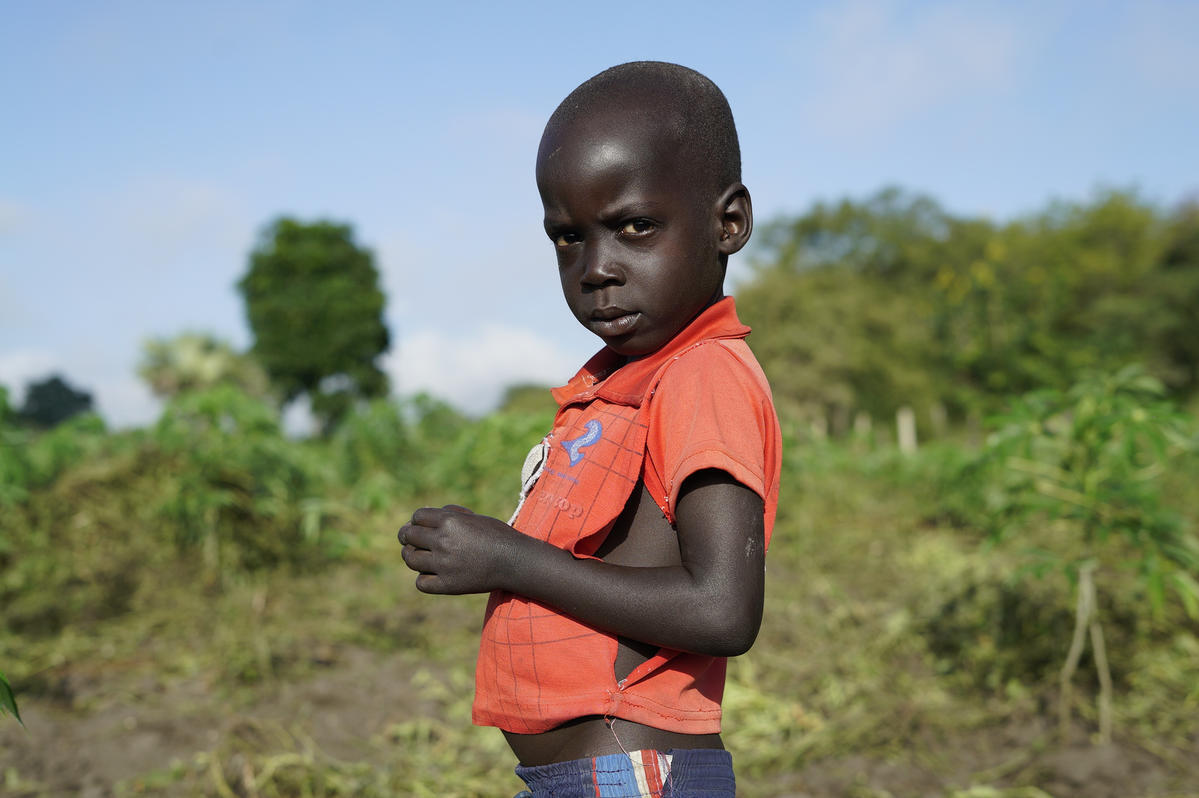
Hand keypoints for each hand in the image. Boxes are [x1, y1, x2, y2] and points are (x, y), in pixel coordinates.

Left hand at [397, 505, 525, 594]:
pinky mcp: (447, 585)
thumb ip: (449, 514)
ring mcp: (443, 564)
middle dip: (408, 536)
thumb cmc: (496, 535)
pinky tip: (431, 574)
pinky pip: (421, 582)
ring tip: (417, 556)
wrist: (515, 561)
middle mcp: (443, 541)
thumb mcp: (474, 517)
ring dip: (411, 556)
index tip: (421, 526)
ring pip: (410, 559)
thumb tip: (423, 518)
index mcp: (449, 521)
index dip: (417, 520)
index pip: (417, 517)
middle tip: (412, 540)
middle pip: (409, 536)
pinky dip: (423, 578)